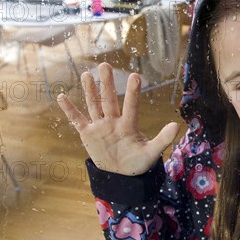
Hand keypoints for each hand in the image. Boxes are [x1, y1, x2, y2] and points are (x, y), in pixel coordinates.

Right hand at [57, 63, 179, 175]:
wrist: (121, 175)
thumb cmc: (138, 162)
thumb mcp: (152, 153)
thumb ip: (163, 139)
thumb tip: (177, 125)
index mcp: (129, 125)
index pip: (131, 106)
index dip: (132, 92)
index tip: (135, 75)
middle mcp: (114, 121)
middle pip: (109, 100)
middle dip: (107, 83)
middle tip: (105, 64)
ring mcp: (100, 126)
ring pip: (94, 105)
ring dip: (89, 91)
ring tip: (86, 74)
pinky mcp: (88, 134)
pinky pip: (77, 120)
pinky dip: (69, 109)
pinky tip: (62, 97)